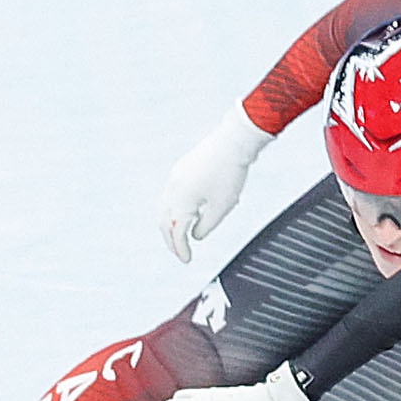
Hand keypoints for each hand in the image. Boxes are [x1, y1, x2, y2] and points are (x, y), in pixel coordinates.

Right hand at [158, 105, 271, 262]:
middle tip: (180, 252)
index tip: (187, 260)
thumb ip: (206, 226)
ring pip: (166, 208)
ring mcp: (175, 178)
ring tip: (180, 235)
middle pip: (165, 222)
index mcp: (182, 201)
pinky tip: (186, 213)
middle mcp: (173, 190)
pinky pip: (172, 195)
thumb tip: (194, 235)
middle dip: (171, 240)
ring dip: (171, 225)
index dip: (181, 249)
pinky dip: (175, 209)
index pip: (177, 232)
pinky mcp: (181, 169)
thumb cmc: (231, 173)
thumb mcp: (222, 207)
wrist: (235, 140)